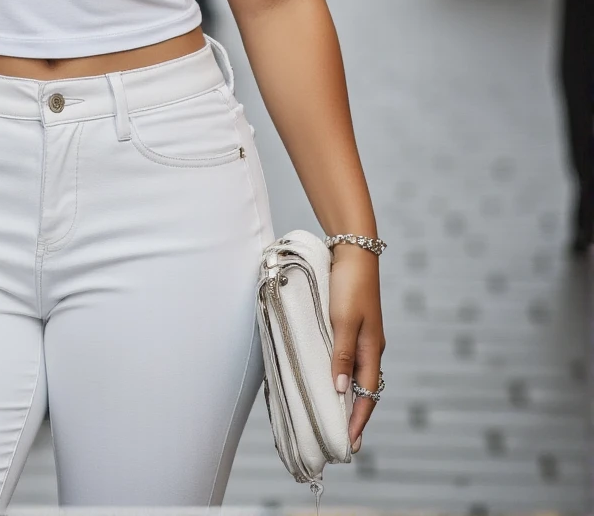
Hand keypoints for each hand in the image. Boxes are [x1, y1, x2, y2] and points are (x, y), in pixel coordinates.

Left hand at [329, 243, 384, 449]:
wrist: (353, 252)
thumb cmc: (348, 285)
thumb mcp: (343, 321)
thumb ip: (342, 355)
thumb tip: (340, 391)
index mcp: (372, 350)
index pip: (367, 396)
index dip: (358, 421)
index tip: (348, 446)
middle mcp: (369, 348)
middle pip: (362, 390)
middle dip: (352, 415)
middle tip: (337, 439)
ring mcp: (361, 337)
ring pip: (354, 375)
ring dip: (344, 396)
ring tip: (329, 415)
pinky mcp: (350, 326)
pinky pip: (346, 359)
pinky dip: (338, 374)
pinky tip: (325, 378)